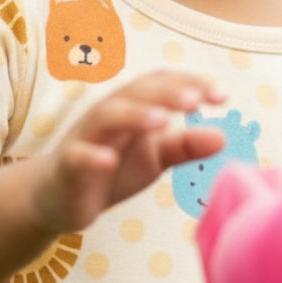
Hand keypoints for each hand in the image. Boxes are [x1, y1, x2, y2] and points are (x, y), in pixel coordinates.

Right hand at [27, 71, 226, 234]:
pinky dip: (91, 156)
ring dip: (134, 115)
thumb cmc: (111, 168)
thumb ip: (185, 147)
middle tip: (196, 99)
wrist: (58, 198)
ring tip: (162, 120)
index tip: (223, 95)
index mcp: (133, 107)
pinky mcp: (66, 166)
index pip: (161, 84)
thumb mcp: (154, 158)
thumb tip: (223, 137)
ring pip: (107, 115)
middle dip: (167, 93)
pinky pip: (76, 156)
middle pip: (137, 92)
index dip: (190, 84)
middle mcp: (109, 114)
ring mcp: (85, 138)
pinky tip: (109, 162)